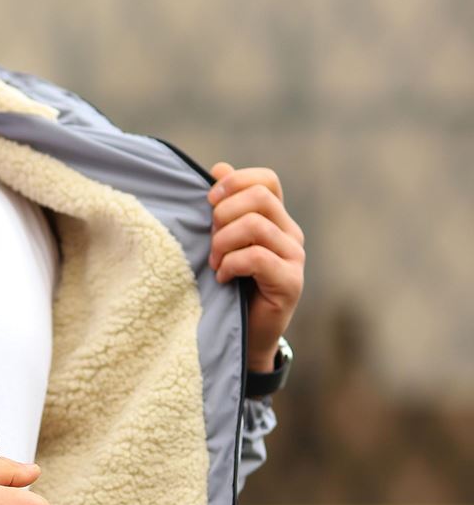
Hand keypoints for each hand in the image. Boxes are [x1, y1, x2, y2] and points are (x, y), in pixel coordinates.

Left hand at [206, 162, 304, 368]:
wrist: (245, 337)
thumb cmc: (231, 287)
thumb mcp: (223, 242)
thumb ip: (224, 207)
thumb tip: (218, 167)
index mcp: (276, 219)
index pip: (267, 180)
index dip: (236, 182)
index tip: (210, 201)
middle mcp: (290, 234)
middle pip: (259, 198)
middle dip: (223, 215)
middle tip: (210, 242)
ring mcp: (294, 258)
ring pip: (256, 225)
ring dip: (223, 242)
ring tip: (214, 263)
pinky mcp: (290, 282)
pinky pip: (257, 257)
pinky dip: (231, 264)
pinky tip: (223, 278)